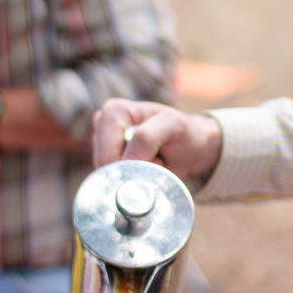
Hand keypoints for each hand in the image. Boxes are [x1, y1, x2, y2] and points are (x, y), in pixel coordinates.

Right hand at [93, 99, 222, 180]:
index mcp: (114, 111)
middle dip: (132, 172)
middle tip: (156, 161)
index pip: (107, 154)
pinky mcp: (107, 159)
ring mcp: (102, 143)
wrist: (190, 146)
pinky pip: (114, 181)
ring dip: (134, 176)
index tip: (157, 158)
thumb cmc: (182, 131)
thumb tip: (124, 160)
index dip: (130, 166)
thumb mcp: (172, 126)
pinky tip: (146, 167)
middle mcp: (102, 125)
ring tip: (153, 161)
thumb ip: (147, 138)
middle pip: (104, 167)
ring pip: (109, 176)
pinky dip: (133, 180)